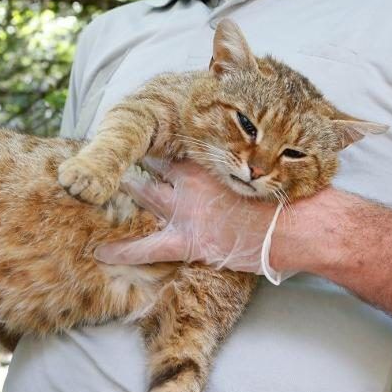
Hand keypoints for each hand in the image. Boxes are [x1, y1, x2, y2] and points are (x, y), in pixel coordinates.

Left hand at [94, 160, 292, 283]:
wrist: (298, 227)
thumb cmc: (288, 199)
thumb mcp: (266, 167)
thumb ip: (246, 160)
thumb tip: (254, 158)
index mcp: (210, 160)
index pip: (174, 147)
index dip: (158, 145)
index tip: (143, 139)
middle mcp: (191, 182)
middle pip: (152, 169)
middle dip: (131, 167)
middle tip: (108, 161)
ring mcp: (185, 211)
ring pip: (143, 199)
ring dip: (122, 196)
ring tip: (94, 195)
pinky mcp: (187, 241)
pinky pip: (146, 248)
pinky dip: (122, 251)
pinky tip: (99, 252)